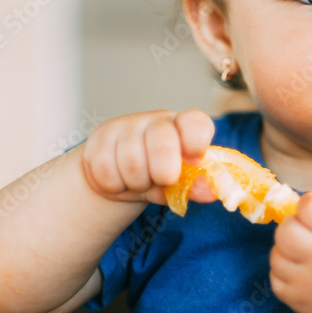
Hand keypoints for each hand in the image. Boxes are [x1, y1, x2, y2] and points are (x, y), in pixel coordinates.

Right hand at [79, 109, 216, 206]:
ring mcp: (126, 126)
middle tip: (163, 180)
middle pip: (163, 143)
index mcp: (184, 125)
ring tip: (141, 181)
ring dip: (138, 183)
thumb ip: (197, 185)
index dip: (196, 142)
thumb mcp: (181, 180)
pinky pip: (105, 169)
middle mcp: (156, 120)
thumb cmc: (159, 173)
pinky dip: (114, 184)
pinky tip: (120, 179)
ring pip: (132, 162)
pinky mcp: (99, 138)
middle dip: (164, 173)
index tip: (193, 161)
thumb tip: (212, 192)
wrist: (121, 175)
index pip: (195, 122)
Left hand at [270, 191, 311, 312]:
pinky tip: (303, 270)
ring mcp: (308, 282)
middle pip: (286, 228)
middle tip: (309, 231)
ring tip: (307, 252)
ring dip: (288, 247)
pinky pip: (275, 275)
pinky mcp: (297, 300)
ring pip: (276, 252)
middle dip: (295, 223)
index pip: (308, 203)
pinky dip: (286, 269)